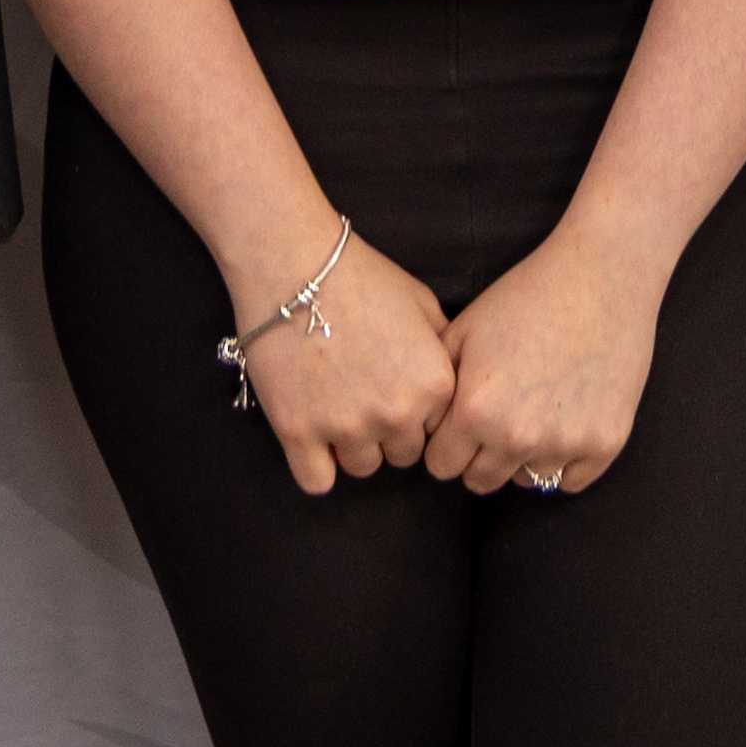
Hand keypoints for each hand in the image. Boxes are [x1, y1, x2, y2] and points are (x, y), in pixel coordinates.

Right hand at [229, 228, 452, 497]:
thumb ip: (442, 349)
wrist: (295, 265)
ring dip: (351, 446)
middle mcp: (397, 415)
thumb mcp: (422, 303)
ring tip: (334, 406)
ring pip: (362, 467)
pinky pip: (317, 482)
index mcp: (433, 386)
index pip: (436, 430)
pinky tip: (310, 437)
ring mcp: (347, 428)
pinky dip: (315, 466)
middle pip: (401, 455)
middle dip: (386, 430)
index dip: (416, 411)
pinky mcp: (299, 434)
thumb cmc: (362, 276)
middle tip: (361, 396)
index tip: (394, 391)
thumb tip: (450, 379)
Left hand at [425, 219, 662, 496]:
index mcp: (475, 411)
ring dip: (522, 457)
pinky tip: (562, 419)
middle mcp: (518, 438)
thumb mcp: (464, 330)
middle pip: (480, 482)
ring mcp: (565, 444)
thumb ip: (436, 386)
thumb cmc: (526, 297)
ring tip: (532, 410)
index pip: (440, 466)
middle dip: (479, 456)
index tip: (459, 424)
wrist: (600, 277)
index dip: (445, 444)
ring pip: (525, 480)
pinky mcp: (605, 444)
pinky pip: (570, 481)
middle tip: (495, 418)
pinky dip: (563, 460)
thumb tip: (423, 427)